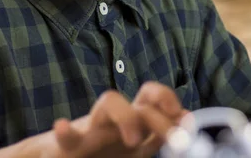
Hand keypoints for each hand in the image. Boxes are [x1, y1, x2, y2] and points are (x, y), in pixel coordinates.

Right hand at [6, 81, 187, 157]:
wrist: (65, 157)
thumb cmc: (105, 151)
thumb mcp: (139, 146)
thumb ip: (160, 133)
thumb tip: (188, 117)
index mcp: (134, 122)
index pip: (154, 98)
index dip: (171, 101)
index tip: (186, 118)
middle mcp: (117, 120)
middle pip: (141, 101)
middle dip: (160, 118)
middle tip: (174, 140)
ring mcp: (93, 130)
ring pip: (109, 102)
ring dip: (125, 116)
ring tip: (134, 140)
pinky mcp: (67, 147)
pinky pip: (66, 137)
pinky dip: (65, 133)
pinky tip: (62, 127)